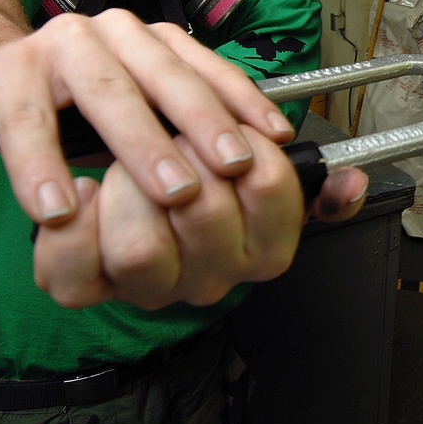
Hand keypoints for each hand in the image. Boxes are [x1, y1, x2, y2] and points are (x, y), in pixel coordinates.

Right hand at [0, 9, 298, 228]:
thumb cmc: (77, 107)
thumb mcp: (141, 114)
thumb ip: (183, 129)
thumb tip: (251, 162)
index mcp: (154, 42)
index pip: (209, 67)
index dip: (245, 101)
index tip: (277, 138)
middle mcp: (114, 33)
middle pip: (165, 75)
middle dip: (203, 122)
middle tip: (232, 168)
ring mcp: (59, 45)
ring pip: (106, 92)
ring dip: (141, 144)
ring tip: (168, 192)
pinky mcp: (6, 71)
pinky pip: (27, 121)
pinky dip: (41, 168)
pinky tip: (58, 210)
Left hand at [33, 129, 369, 308]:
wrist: (126, 186)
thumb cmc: (201, 176)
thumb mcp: (270, 179)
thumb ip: (316, 186)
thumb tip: (351, 182)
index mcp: (263, 251)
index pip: (265, 186)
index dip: (244, 147)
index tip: (229, 135)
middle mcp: (211, 280)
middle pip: (201, 210)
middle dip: (180, 152)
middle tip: (169, 135)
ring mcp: (149, 288)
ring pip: (141, 247)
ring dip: (128, 186)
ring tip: (126, 163)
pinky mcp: (86, 286)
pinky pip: (73, 270)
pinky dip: (72, 225)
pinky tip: (85, 188)